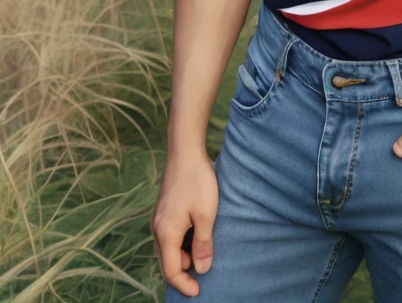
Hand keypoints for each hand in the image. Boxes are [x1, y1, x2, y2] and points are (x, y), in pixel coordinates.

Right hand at [151, 149, 217, 296]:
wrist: (185, 151)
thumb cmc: (197, 181)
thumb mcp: (206, 214)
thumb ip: (203, 244)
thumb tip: (201, 270)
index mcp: (165, 233)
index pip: (171, 270)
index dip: (184, 284)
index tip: (199, 291)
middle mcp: (157, 229)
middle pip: (166, 262)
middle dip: (183, 273)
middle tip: (202, 275)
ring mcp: (159, 219)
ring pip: (167, 249)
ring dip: (183, 258)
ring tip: (203, 254)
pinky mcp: (164, 211)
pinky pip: (169, 237)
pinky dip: (180, 245)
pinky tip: (196, 237)